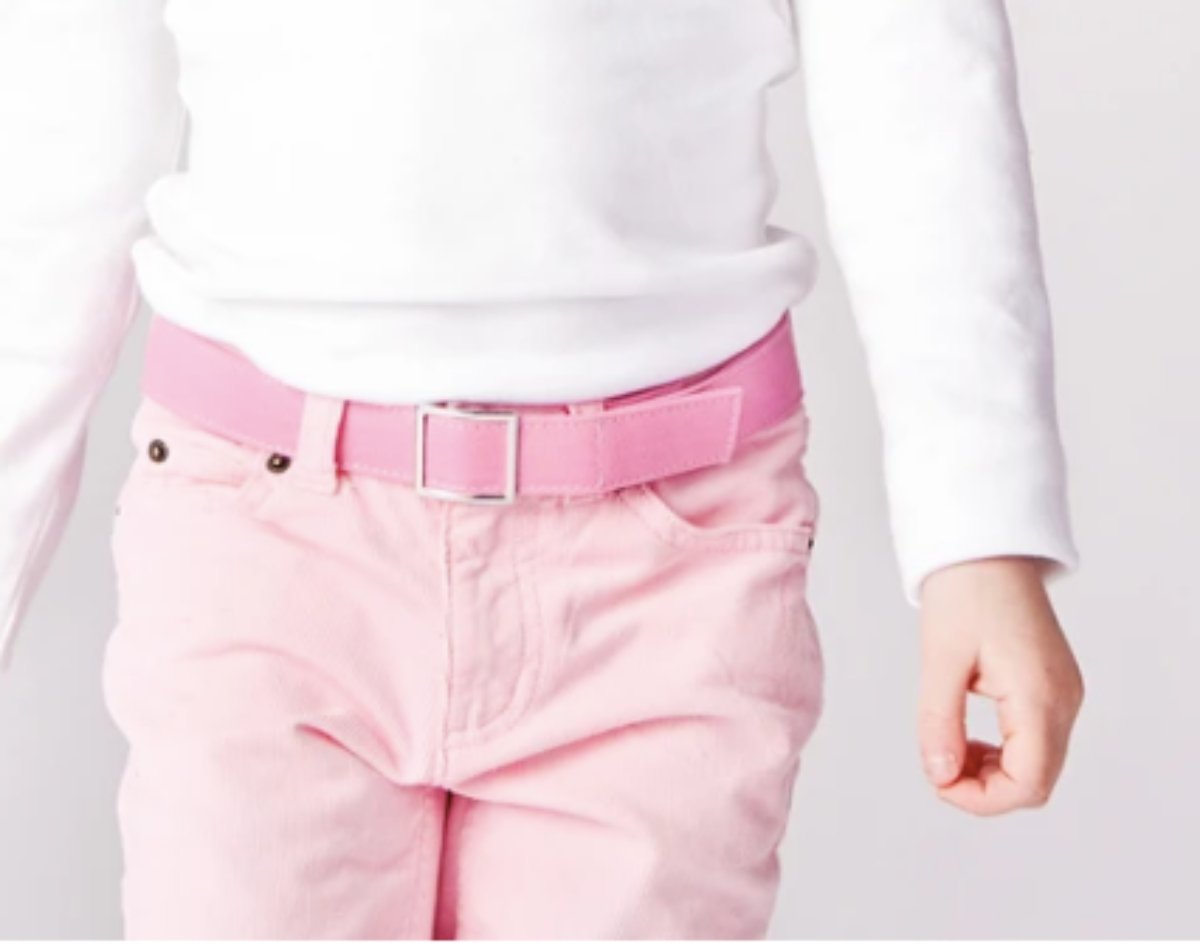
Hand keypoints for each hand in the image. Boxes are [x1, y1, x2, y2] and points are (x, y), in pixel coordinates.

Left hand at [915, 556, 1083, 815]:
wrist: (986, 548)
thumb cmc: (965, 593)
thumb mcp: (940, 659)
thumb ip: (940, 722)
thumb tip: (938, 775)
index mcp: (1039, 695)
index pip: (1028, 782)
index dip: (981, 798)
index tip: (937, 780)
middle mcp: (1063, 701)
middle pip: (1037, 782)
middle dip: (985, 790)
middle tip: (938, 767)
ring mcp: (1064, 695)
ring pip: (1039, 766)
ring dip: (994, 773)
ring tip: (949, 749)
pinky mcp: (1055, 687)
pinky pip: (1037, 742)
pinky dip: (1004, 752)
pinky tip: (970, 738)